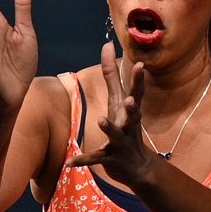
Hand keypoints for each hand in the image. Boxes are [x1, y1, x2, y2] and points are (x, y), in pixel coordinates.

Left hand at [67, 42, 156, 187]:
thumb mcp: (119, 101)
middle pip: (133, 114)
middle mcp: (129, 125)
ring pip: (115, 134)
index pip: (137, 92)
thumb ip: (112, 74)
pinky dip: (82, 160)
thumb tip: (107, 44)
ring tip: (101, 120)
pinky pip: (95, 158)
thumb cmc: (126, 126)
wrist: (138, 167)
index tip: (141, 64)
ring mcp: (121, 142)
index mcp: (130, 110)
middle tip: (132, 99)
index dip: (139, 79)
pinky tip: (69, 162)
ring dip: (109, 128)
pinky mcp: (110, 158)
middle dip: (133, 107)